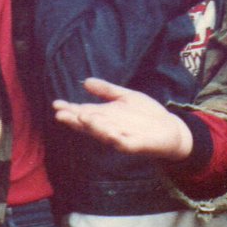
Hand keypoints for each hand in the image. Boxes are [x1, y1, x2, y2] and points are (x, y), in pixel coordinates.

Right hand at [53, 77, 192, 159]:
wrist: (170, 129)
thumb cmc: (146, 114)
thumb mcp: (125, 97)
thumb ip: (107, 91)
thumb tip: (85, 81)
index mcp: (105, 116)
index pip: (84, 112)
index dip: (70, 109)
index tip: (56, 104)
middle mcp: (109, 128)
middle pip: (88, 125)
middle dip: (74, 120)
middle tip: (59, 114)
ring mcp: (120, 137)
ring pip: (103, 134)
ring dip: (92, 127)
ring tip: (81, 117)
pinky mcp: (133, 145)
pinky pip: (122, 142)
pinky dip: (114, 137)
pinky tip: (108, 131)